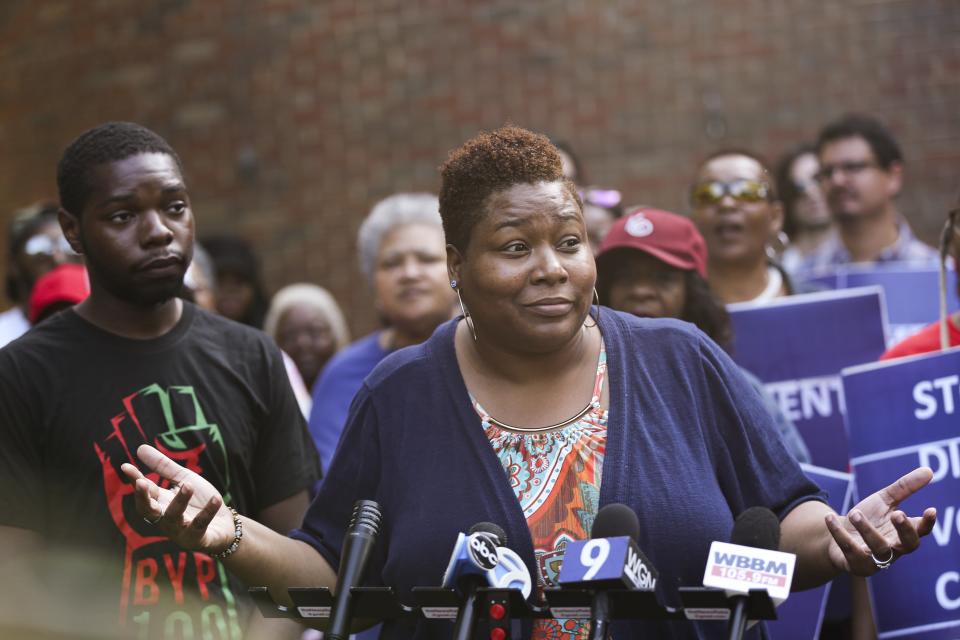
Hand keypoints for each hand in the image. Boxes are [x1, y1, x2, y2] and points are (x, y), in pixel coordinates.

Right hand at [121, 443, 235, 555]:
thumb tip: (139, 448)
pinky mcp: (197, 539)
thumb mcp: (183, 479)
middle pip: (148, 510)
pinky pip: (200, 526)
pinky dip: (207, 512)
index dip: (135, 480)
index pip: (145, 491)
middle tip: (142, 483)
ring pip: (174, 517)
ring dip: (180, 501)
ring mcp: (180, 530)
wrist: (225, 524)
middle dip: (143, 498)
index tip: (125, 466)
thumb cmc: (200, 501)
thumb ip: (163, 467)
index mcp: (161, 502)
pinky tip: (215, 499)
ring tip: (188, 485)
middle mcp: (166, 518)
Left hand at [825, 466, 936, 575]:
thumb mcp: (884, 500)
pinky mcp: (856, 564)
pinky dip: (839, 534)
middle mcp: (894, 548)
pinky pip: (849, 550)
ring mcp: (876, 559)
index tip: (931, 509)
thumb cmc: (869, 518)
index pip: (920, 530)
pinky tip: (831, 518)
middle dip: (904, 530)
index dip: (927, 523)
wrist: (839, 534)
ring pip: (878, 548)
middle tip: (898, 514)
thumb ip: (904, 488)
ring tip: (855, 513)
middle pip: (907, 545)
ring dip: (867, 530)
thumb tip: (929, 470)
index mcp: (902, 533)